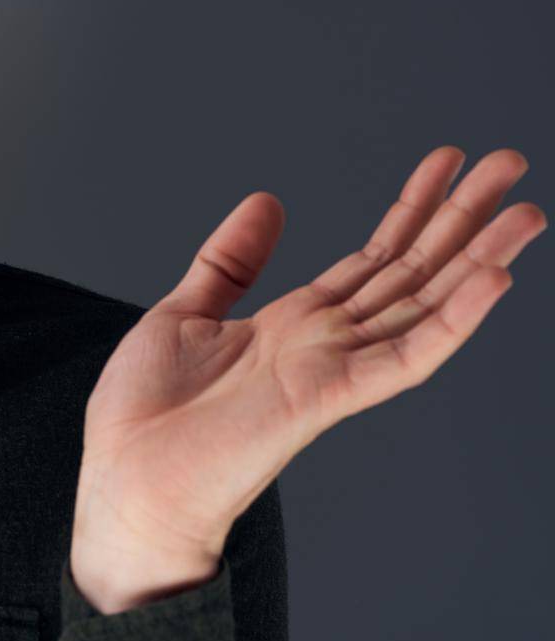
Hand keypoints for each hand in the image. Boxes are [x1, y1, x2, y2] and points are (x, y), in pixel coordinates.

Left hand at [70, 146, 543, 608]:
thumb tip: (267, 201)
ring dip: (478, 261)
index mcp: (295, 323)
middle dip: (461, 218)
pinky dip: (452, 322)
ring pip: (423, 307)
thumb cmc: (147, 414)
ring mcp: (333, 370)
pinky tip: (491, 282)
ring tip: (526, 215)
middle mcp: (326, 344)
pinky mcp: (328, 398)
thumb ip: (231, 261)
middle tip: (509, 163)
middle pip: (411, 271)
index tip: (450, 161)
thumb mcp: (185, 311)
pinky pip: (405, 358)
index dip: (413, 208)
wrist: (126, 480)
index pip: (372, 257)